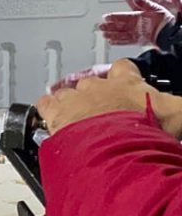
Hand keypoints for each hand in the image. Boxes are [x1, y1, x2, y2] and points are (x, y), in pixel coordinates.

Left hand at [36, 59, 181, 137]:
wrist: (120, 146)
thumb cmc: (146, 130)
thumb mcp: (176, 115)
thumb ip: (179, 109)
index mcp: (127, 83)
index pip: (124, 68)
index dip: (123, 75)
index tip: (124, 82)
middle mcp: (100, 87)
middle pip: (91, 83)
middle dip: (93, 95)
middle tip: (99, 113)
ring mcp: (77, 100)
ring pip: (67, 93)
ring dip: (69, 103)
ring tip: (72, 118)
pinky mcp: (58, 115)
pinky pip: (46, 105)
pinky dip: (47, 110)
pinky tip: (50, 120)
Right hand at [99, 0, 174, 45]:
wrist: (171, 31)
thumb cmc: (166, 19)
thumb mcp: (155, 7)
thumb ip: (145, 3)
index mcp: (139, 16)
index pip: (123, 16)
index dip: (114, 16)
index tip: (106, 16)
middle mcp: (136, 25)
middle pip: (120, 25)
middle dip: (110, 26)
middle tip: (100, 26)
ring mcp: (137, 33)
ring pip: (121, 33)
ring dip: (112, 34)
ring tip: (103, 34)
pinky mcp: (139, 40)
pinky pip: (126, 41)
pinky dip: (119, 41)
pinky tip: (112, 40)